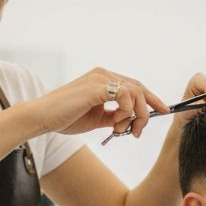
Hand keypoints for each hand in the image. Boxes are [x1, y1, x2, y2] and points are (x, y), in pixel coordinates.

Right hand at [33, 68, 170, 136]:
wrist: (42, 118)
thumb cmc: (64, 118)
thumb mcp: (96, 119)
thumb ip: (113, 116)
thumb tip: (130, 121)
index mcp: (102, 79)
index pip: (134, 85)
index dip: (151, 98)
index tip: (163, 111)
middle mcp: (103, 74)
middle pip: (139, 87)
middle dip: (148, 109)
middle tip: (140, 131)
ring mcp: (100, 78)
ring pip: (135, 92)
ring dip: (135, 115)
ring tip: (121, 131)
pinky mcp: (96, 87)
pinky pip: (125, 96)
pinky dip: (126, 112)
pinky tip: (115, 123)